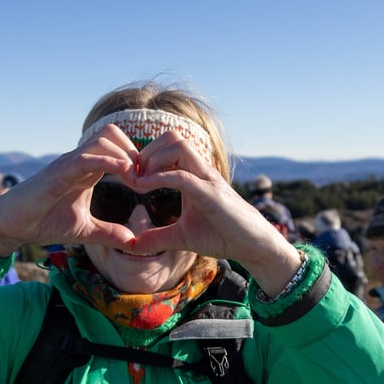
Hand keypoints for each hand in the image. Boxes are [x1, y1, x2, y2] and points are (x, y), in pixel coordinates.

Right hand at [0, 124, 141, 256]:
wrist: (12, 225)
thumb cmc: (43, 221)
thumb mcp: (84, 231)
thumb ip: (108, 233)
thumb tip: (133, 242)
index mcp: (87, 170)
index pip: (118, 147)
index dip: (137, 160)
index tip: (149, 182)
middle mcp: (78, 161)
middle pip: (113, 134)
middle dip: (134, 152)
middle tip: (143, 179)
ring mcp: (67, 164)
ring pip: (102, 140)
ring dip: (124, 155)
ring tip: (135, 180)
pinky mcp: (57, 174)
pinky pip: (85, 158)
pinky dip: (106, 161)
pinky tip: (122, 172)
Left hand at [119, 130, 303, 294]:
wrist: (252, 246)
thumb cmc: (222, 236)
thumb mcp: (182, 237)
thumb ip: (158, 237)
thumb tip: (134, 245)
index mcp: (194, 174)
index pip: (168, 146)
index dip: (145, 156)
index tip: (130, 177)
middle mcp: (201, 170)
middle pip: (172, 137)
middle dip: (147, 152)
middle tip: (134, 177)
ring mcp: (207, 179)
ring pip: (179, 145)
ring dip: (153, 160)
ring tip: (140, 183)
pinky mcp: (211, 194)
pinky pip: (182, 176)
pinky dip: (159, 178)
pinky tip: (143, 188)